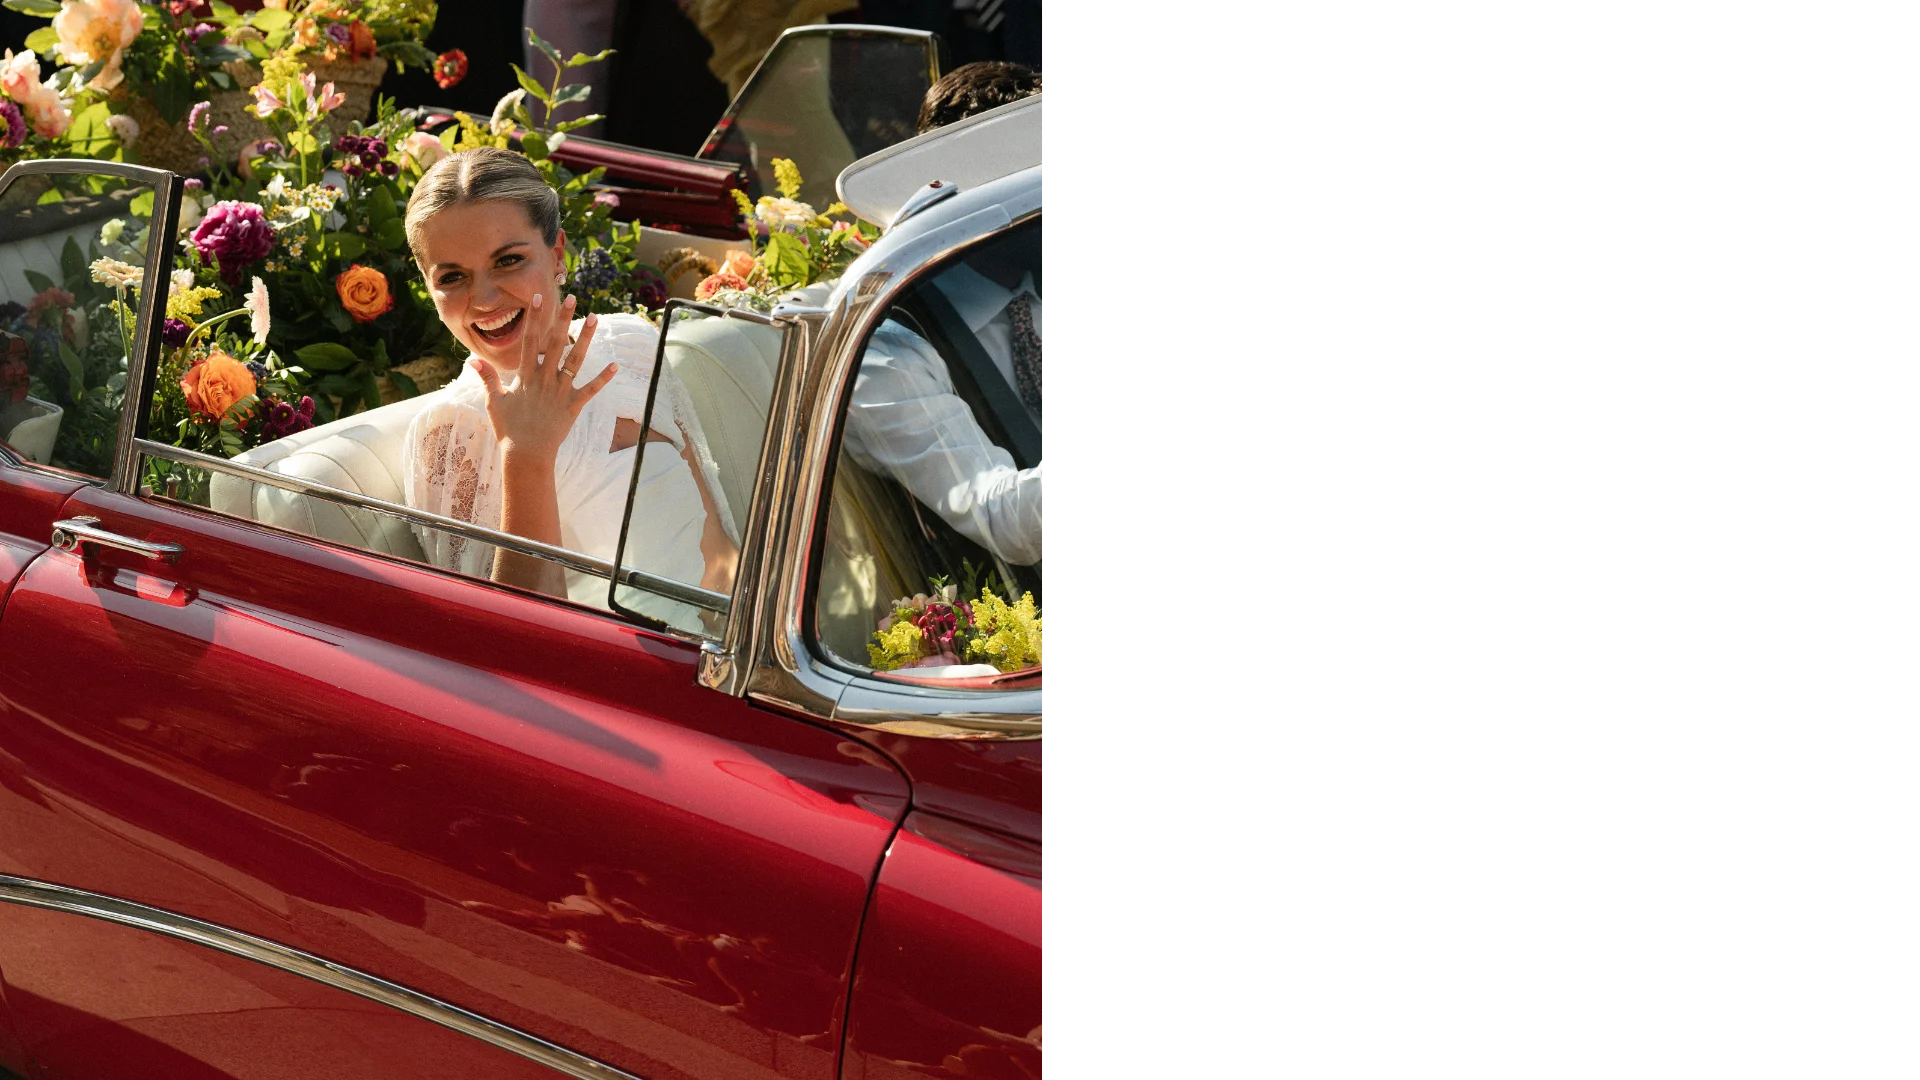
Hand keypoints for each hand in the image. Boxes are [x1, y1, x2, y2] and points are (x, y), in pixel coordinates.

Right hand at [469, 292, 616, 466]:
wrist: (526, 454)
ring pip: (575, 360)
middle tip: (571, 297)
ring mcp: (560, 392)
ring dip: (585, 338)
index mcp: (525, 376)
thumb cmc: (508, 429)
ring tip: (595, 317)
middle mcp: (544, 380)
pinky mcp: (573, 406)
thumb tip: (473, 359)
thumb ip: (487, 378)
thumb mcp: (494, 402)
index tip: (538, 297)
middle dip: (562, 319)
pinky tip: (616, 365)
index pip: (529, 340)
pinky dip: (604, 379)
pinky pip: (591, 390)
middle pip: (555, 343)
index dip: (534, 318)